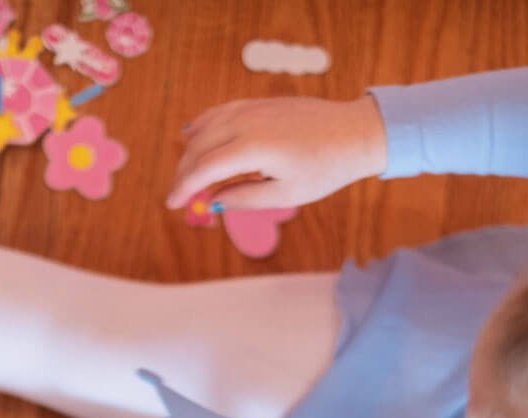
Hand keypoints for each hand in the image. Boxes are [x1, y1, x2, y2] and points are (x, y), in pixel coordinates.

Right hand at [165, 95, 387, 211]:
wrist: (354, 133)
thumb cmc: (325, 168)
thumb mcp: (286, 195)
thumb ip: (244, 198)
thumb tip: (212, 201)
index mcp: (253, 148)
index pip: (204, 168)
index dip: (183, 187)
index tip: (172, 204)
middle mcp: (247, 122)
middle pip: (199, 147)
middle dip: (185, 173)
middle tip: (181, 197)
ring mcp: (251, 108)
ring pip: (205, 127)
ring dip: (192, 152)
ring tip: (188, 175)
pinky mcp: (258, 103)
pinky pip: (219, 113)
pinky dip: (203, 127)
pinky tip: (193, 136)